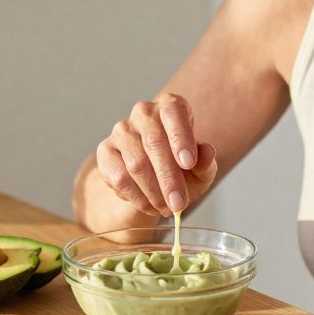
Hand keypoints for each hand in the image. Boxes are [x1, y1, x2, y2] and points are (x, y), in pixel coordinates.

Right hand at [96, 93, 218, 218]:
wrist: (153, 180)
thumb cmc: (181, 168)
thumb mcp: (200, 168)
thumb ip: (205, 161)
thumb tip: (208, 152)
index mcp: (170, 106)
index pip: (173, 112)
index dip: (180, 137)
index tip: (188, 163)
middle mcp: (144, 112)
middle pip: (154, 142)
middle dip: (168, 178)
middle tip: (179, 203)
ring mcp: (122, 130)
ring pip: (136, 163)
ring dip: (153, 192)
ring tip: (166, 208)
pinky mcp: (105, 150)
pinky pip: (119, 177)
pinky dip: (136, 197)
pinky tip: (149, 205)